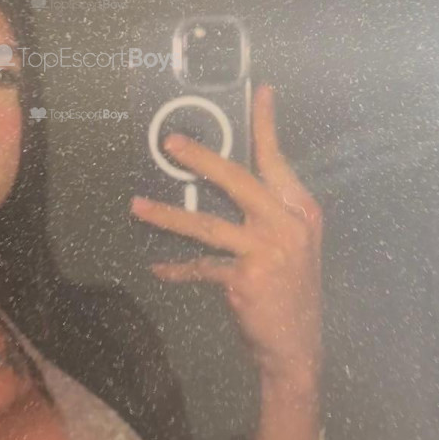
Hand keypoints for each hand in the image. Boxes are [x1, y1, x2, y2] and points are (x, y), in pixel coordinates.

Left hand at [129, 85, 321, 389]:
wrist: (297, 348)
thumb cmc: (290, 291)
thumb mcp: (292, 244)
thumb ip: (268, 212)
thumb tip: (227, 177)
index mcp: (301, 210)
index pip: (278, 159)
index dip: (266, 124)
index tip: (261, 91)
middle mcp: (287, 225)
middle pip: (237, 180)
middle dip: (201, 158)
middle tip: (170, 142)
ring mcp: (267, 252)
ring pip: (207, 224)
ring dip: (168, 215)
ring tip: (137, 206)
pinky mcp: (244, 279)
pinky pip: (200, 266)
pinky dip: (178, 268)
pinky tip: (159, 268)